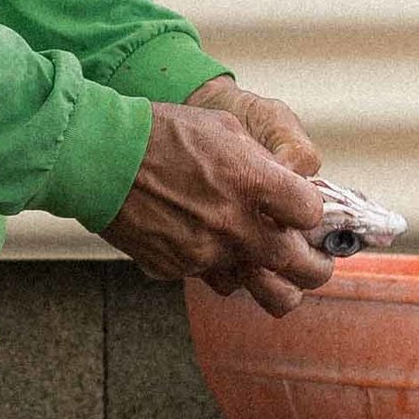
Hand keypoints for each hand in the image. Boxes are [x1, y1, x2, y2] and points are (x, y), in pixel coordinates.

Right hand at [104, 89, 332, 314]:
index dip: (313, 212)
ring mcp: (207, 254)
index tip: (303, 211)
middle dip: (317, 267)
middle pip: (304, 269)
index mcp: (253, 183)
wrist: (100, 158)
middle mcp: (236, 226)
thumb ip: (264, 161)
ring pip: (262, 290)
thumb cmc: (163, 133)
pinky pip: (211, 278)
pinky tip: (201, 240)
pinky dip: (214, 266)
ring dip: (271, 280)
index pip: (313, 214)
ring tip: (267, 267)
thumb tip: (288, 183)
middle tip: (315, 261)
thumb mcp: (224, 128)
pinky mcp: (178, 270)